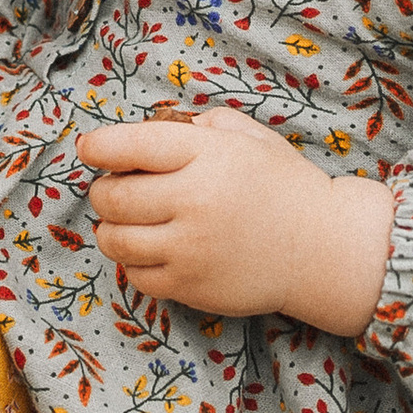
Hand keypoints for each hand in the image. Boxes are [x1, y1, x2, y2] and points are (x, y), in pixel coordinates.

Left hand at [74, 107, 394, 337]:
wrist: (323, 248)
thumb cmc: (284, 186)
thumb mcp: (250, 137)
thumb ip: (201, 125)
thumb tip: (153, 128)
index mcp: (207, 156)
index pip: (129, 146)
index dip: (99, 147)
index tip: (89, 149)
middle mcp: (193, 201)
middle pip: (111, 197)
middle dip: (105, 191)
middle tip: (118, 189)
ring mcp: (189, 249)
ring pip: (114, 240)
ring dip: (112, 228)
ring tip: (130, 222)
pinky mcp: (190, 287)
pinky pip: (136, 276)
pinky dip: (136, 262)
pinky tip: (155, 249)